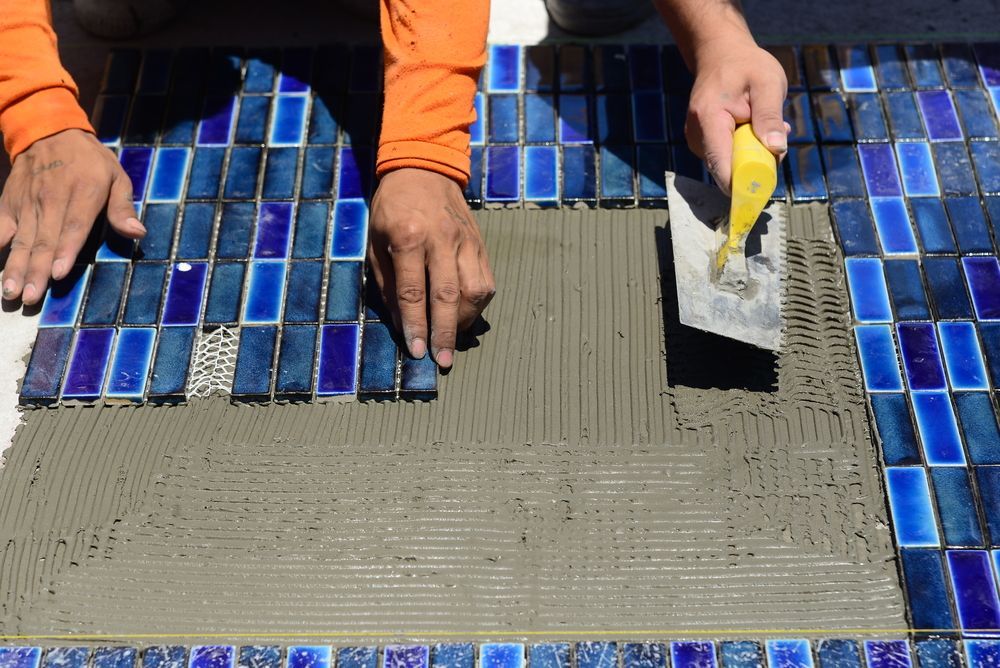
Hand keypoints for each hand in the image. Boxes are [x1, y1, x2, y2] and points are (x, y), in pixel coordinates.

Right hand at [0, 129, 145, 304]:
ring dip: (15, 267)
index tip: (58, 274)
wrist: (49, 131)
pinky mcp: (8, 203)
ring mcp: (27, 202)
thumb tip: (137, 233)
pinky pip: (0, 227)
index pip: (73, 227)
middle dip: (36, 270)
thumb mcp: (117, 177)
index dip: (65, 251)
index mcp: (83, 193)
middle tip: (30, 298)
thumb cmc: (91, 161)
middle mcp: (52, 199)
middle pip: (43, 240)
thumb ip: (123, 207)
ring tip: (10, 292)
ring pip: (21, 239)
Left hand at [368, 168, 495, 368]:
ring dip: (464, 320)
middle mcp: (441, 238)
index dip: (416, 325)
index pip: (413, 291)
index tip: (417, 351)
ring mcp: (465, 241)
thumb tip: (402, 322)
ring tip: (452, 337)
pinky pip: (486, 281)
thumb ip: (388, 282)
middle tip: (442, 360)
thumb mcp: (375, 241)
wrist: (423, 168)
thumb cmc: (392, 207)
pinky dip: (477, 304)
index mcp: (407, 236)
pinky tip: (465, 315)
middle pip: (447, 295)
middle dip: (445, 332)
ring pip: (475, 290)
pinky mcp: (480, 244)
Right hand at [684, 37, 789, 193]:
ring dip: (751, 156)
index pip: (720, 164)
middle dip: (754, 166)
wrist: (720, 53)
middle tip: (777, 141)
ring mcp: (696, 140)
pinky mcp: (701, 142)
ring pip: (726, 165)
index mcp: (709, 119)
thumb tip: (776, 149)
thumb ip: (770, 116)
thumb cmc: (746, 65)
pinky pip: (725, 157)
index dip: (739, 186)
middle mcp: (696, 134)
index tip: (758, 199)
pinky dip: (744, 150)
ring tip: (766, 127)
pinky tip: (754, 128)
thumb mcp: (767, 83)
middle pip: (725, 169)